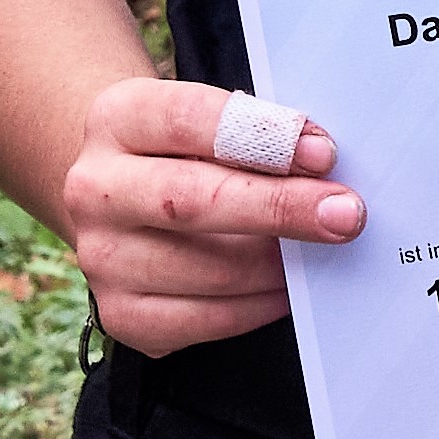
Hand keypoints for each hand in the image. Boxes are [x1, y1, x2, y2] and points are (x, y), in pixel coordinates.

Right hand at [60, 76, 360, 354]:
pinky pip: (206, 320)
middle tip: (345, 214)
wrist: (123, 197)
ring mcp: (101, 256)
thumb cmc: (186, 150)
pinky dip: (259, 305)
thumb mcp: (207, 120)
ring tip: (322, 250)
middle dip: (280, 209)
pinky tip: (287, 287)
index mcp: (116, 118)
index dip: (262, 136)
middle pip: (192, 200)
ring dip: (278, 264)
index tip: (323, 154)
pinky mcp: (120, 314)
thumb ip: (256, 134)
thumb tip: (325, 170)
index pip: (188, 119)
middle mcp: (93, 188)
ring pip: (207, 269)